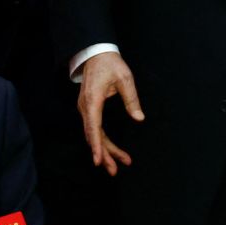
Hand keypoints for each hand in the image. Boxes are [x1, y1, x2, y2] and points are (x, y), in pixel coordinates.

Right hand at [76, 52, 143, 175]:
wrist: (95, 53)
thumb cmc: (110, 64)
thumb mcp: (125, 78)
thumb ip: (132, 99)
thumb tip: (139, 119)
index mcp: (92, 101)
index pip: (94, 127)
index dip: (97, 145)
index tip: (98, 160)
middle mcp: (85, 107)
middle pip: (93, 136)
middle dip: (104, 154)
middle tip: (115, 170)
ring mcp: (85, 109)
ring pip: (93, 135)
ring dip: (105, 150)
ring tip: (118, 165)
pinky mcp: (89, 109)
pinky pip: (94, 129)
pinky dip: (102, 141)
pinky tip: (112, 151)